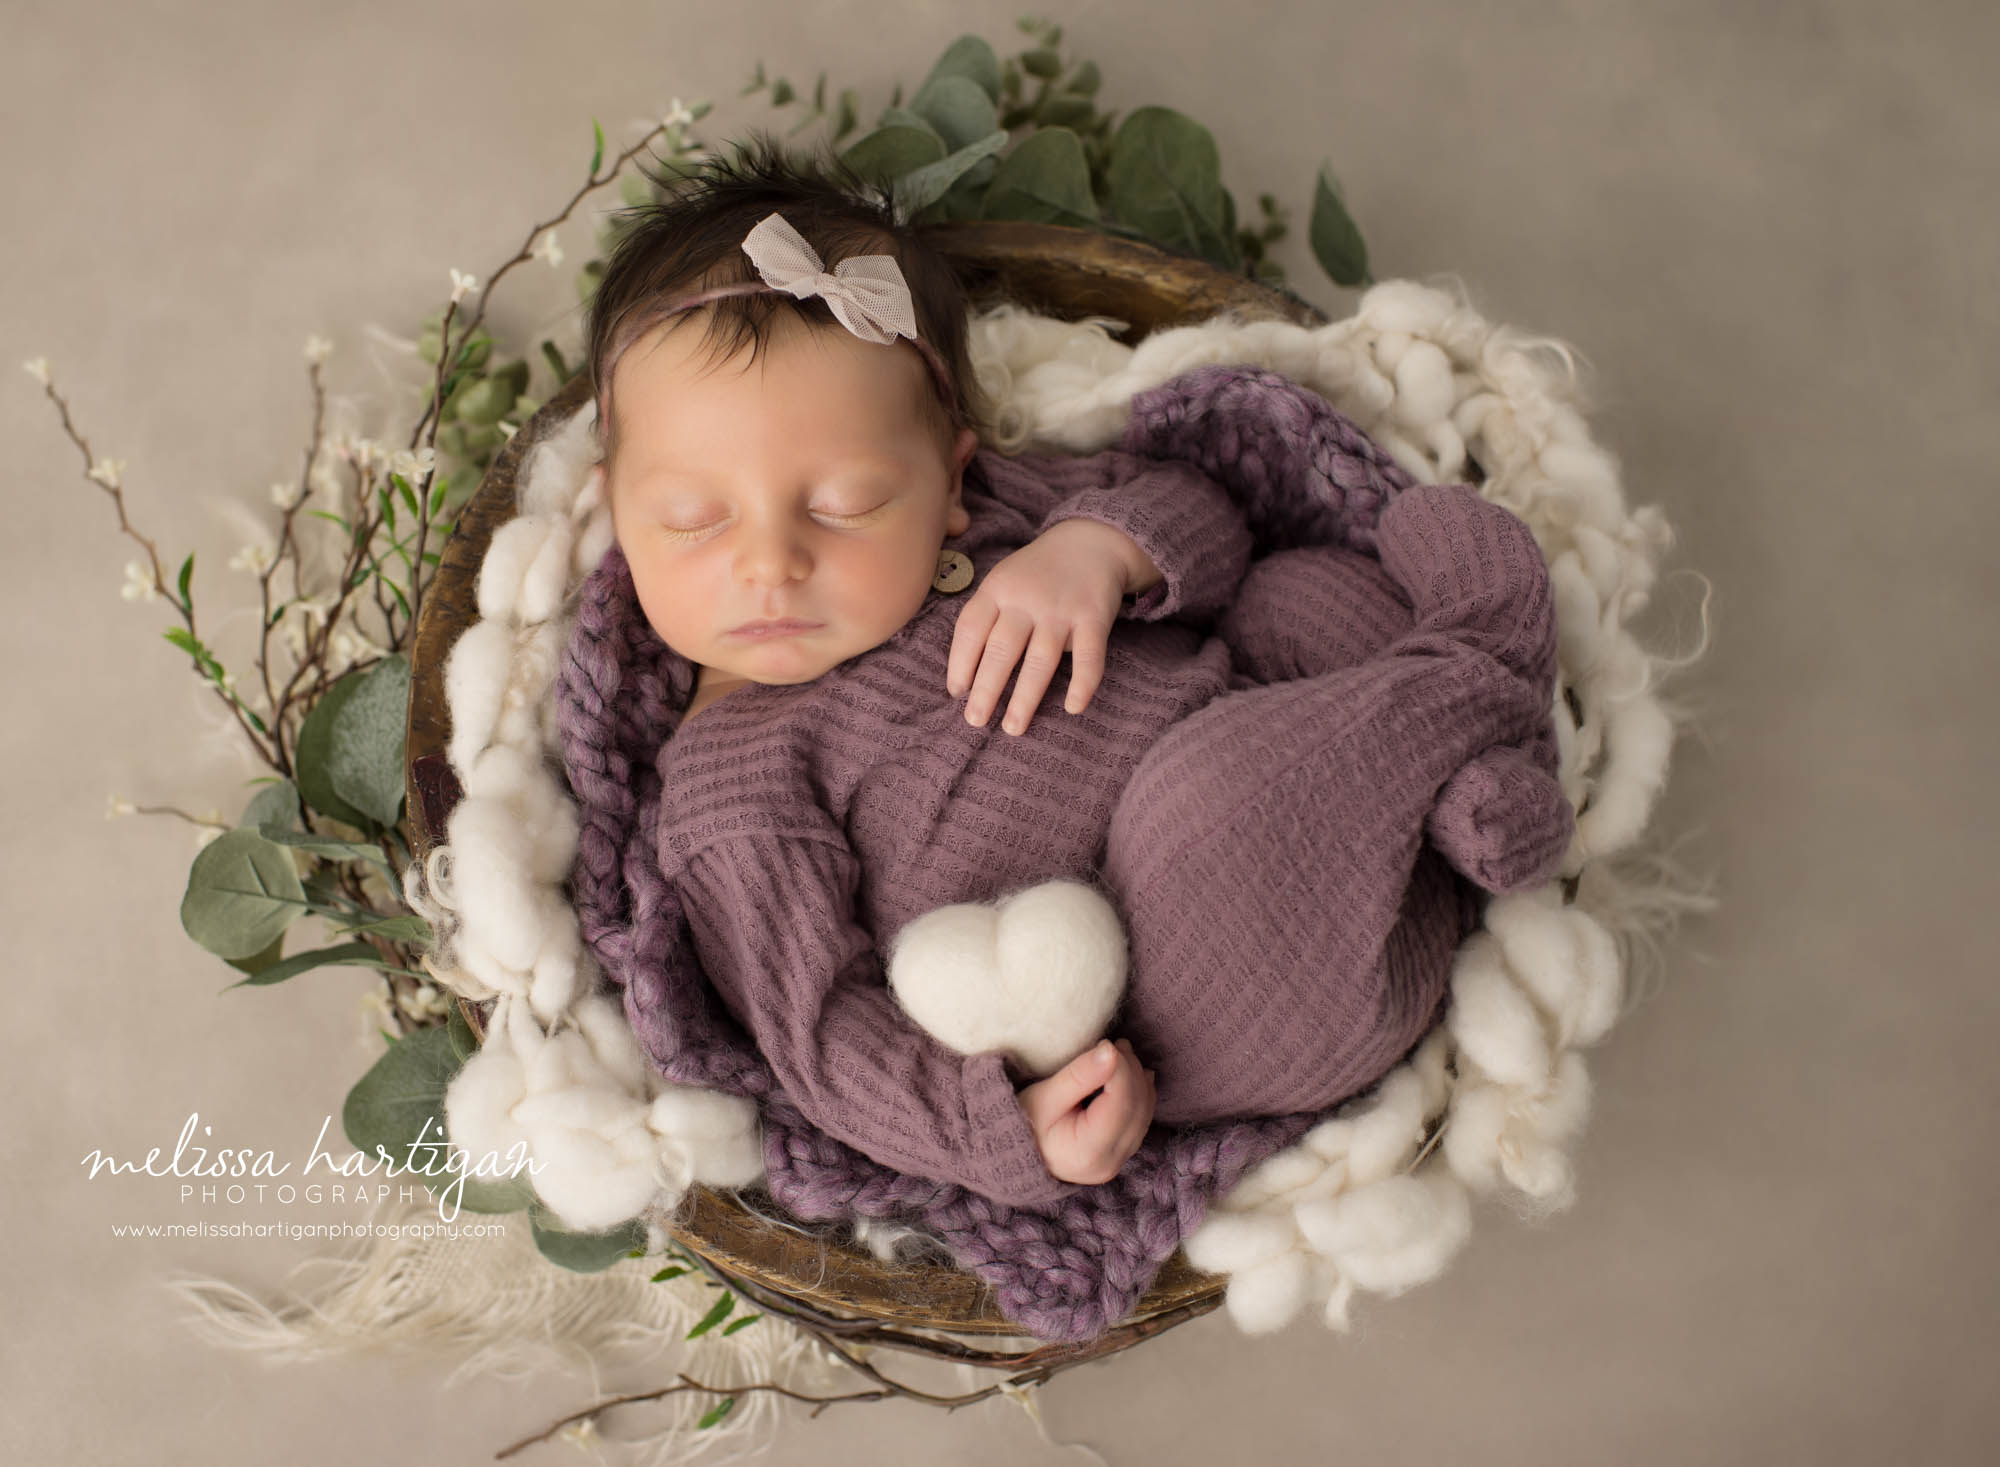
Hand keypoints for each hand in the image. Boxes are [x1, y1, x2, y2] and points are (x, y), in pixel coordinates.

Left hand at [946, 520, 1145, 735]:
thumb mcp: (1005, 579)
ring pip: (1040, 661)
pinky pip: (1088, 657)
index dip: (960, 663)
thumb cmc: (1038, 572)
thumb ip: (987, 614)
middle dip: (986, 689)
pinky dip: (1082, 684)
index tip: (956, 692)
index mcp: (998, 589)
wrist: (1091, 541)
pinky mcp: (1094, 618)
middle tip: (975, 721)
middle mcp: (1026, 599)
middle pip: (1001, 650)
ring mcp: (1061, 610)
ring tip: (1012, 728)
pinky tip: (1072, 708)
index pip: (971, 629)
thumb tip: (966, 671)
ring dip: (1025, 698)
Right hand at [1017, 1038, 1156, 1185]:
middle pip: (1137, 1108)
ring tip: (1121, 1054)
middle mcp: (1108, 1163)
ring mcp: (1118, 1162)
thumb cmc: (1024, 1123)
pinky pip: (1140, 1120)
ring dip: (1137, 1080)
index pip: (1121, 1103)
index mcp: (1087, 1152)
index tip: (1107, 1044)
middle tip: (1116, 1044)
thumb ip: (1079, 1075)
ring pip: (1144, 1113)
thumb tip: (1111, 1051)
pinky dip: (1139, 1094)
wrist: (1015, 1153)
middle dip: (1132, 1071)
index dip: (1121, 1068)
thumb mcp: (1044, 1097)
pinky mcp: (1121, 1155)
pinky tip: (1130, 1074)